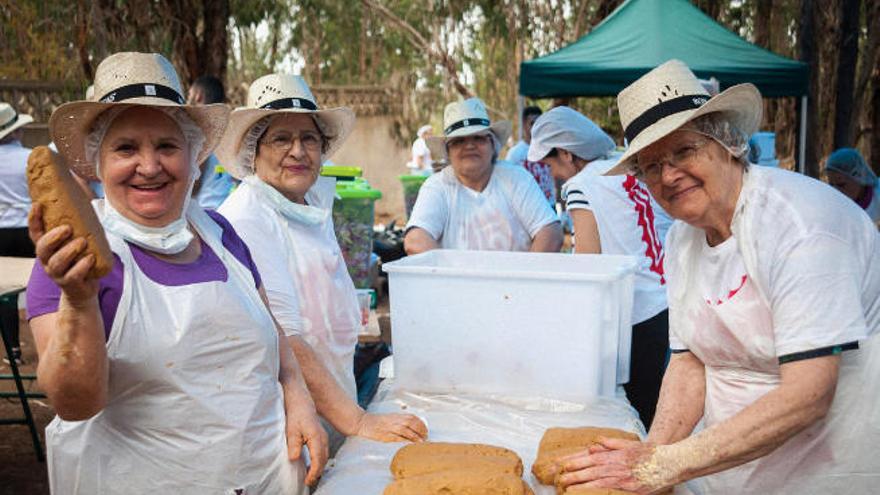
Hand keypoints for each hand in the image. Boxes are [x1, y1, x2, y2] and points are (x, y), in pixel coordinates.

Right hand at [29, 203, 97, 302]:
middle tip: (68, 228)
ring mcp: (57, 273)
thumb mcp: (79, 239)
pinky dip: (82, 266)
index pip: (35, 232)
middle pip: (42, 248)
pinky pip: (73, 275)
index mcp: (47, 248)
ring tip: (82, 242)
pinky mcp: (70, 283)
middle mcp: (48, 260)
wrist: (84, 288)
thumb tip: (86, 192)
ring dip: (69, 250)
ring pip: (57, 262)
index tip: (38, 205)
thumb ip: (79, 223)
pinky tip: (91, 259)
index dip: (34, 219)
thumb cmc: (81, 258)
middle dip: (53, 236)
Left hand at [283, 393, 328, 485]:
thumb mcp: (291, 429)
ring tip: (309, 475)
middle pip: (323, 460)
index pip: (318, 460)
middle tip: (308, 481)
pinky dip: (319, 460)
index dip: (313, 472)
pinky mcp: (321, 435)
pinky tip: (311, 463)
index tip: (307, 481)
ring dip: (319, 466)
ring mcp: (323, 436)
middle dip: (317, 472)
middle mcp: (323, 437)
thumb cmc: (295, 412)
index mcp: (316, 437)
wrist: (300, 398)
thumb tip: (294, 458)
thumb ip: (294, 444)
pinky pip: (323, 451)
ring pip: (325, 456)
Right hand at [355, 412, 427, 442]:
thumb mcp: (391, 418)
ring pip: (406, 430)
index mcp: (396, 416)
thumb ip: (401, 421)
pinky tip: (410, 444)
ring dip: (415, 436)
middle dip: (420, 430)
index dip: (421, 424)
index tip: (425, 430)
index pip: (412, 417)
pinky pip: (398, 438)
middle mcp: (394, 420)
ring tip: (421, 442)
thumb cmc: (377, 421)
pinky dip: (405, 440)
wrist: (364, 422)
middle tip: (425, 437)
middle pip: (411, 423)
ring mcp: (390, 428)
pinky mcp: (385, 435)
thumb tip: (413, 427)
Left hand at [557, 437, 672, 494]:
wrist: (670, 463)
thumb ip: (612, 444)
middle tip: (559, 479)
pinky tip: (587, 494)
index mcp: (615, 454)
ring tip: (566, 488)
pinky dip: (597, 492)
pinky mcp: (630, 489)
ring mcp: (622, 478)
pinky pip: (609, 491)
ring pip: (597, 481)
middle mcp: (617, 465)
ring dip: (580, 484)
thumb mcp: (630, 444)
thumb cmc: (651, 454)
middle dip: (573, 474)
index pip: (590, 458)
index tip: (562, 465)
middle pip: (590, 470)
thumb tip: (596, 444)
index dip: (575, 461)